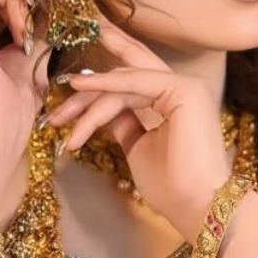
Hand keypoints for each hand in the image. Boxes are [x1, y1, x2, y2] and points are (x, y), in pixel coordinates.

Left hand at [45, 18, 230, 241]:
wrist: (197, 205)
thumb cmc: (172, 185)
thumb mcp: (137, 146)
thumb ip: (124, 122)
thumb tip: (104, 109)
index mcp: (173, 100)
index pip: (134, 78)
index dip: (106, 72)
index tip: (77, 74)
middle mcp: (181, 87)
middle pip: (129, 68)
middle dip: (98, 61)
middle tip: (71, 52)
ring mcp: (184, 85)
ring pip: (124, 82)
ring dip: (88, 100)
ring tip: (60, 119)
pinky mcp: (183, 90)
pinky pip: (134, 83)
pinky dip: (105, 86)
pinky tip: (80, 89)